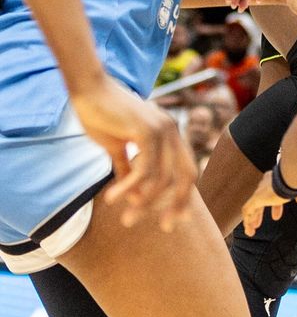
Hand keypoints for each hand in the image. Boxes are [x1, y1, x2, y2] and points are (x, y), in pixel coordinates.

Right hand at [71, 75, 195, 230]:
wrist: (88, 89)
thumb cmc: (101, 114)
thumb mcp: (116, 147)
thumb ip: (127, 169)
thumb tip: (133, 197)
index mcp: (170, 133)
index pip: (188, 170)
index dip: (184, 197)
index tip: (175, 220)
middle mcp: (172, 130)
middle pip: (187, 176)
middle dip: (178, 204)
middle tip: (165, 227)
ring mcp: (162, 128)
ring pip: (163, 178)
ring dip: (144, 203)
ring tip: (126, 218)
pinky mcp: (146, 130)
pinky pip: (144, 170)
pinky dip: (130, 188)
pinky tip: (113, 197)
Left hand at [242, 170, 296, 234]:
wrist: (294, 175)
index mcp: (277, 178)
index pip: (273, 192)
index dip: (275, 206)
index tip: (276, 217)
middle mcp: (267, 182)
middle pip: (260, 199)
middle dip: (259, 213)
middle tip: (258, 224)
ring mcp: (261, 190)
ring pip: (252, 206)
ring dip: (252, 219)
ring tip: (251, 231)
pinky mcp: (257, 197)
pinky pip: (248, 210)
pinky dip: (247, 220)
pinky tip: (248, 230)